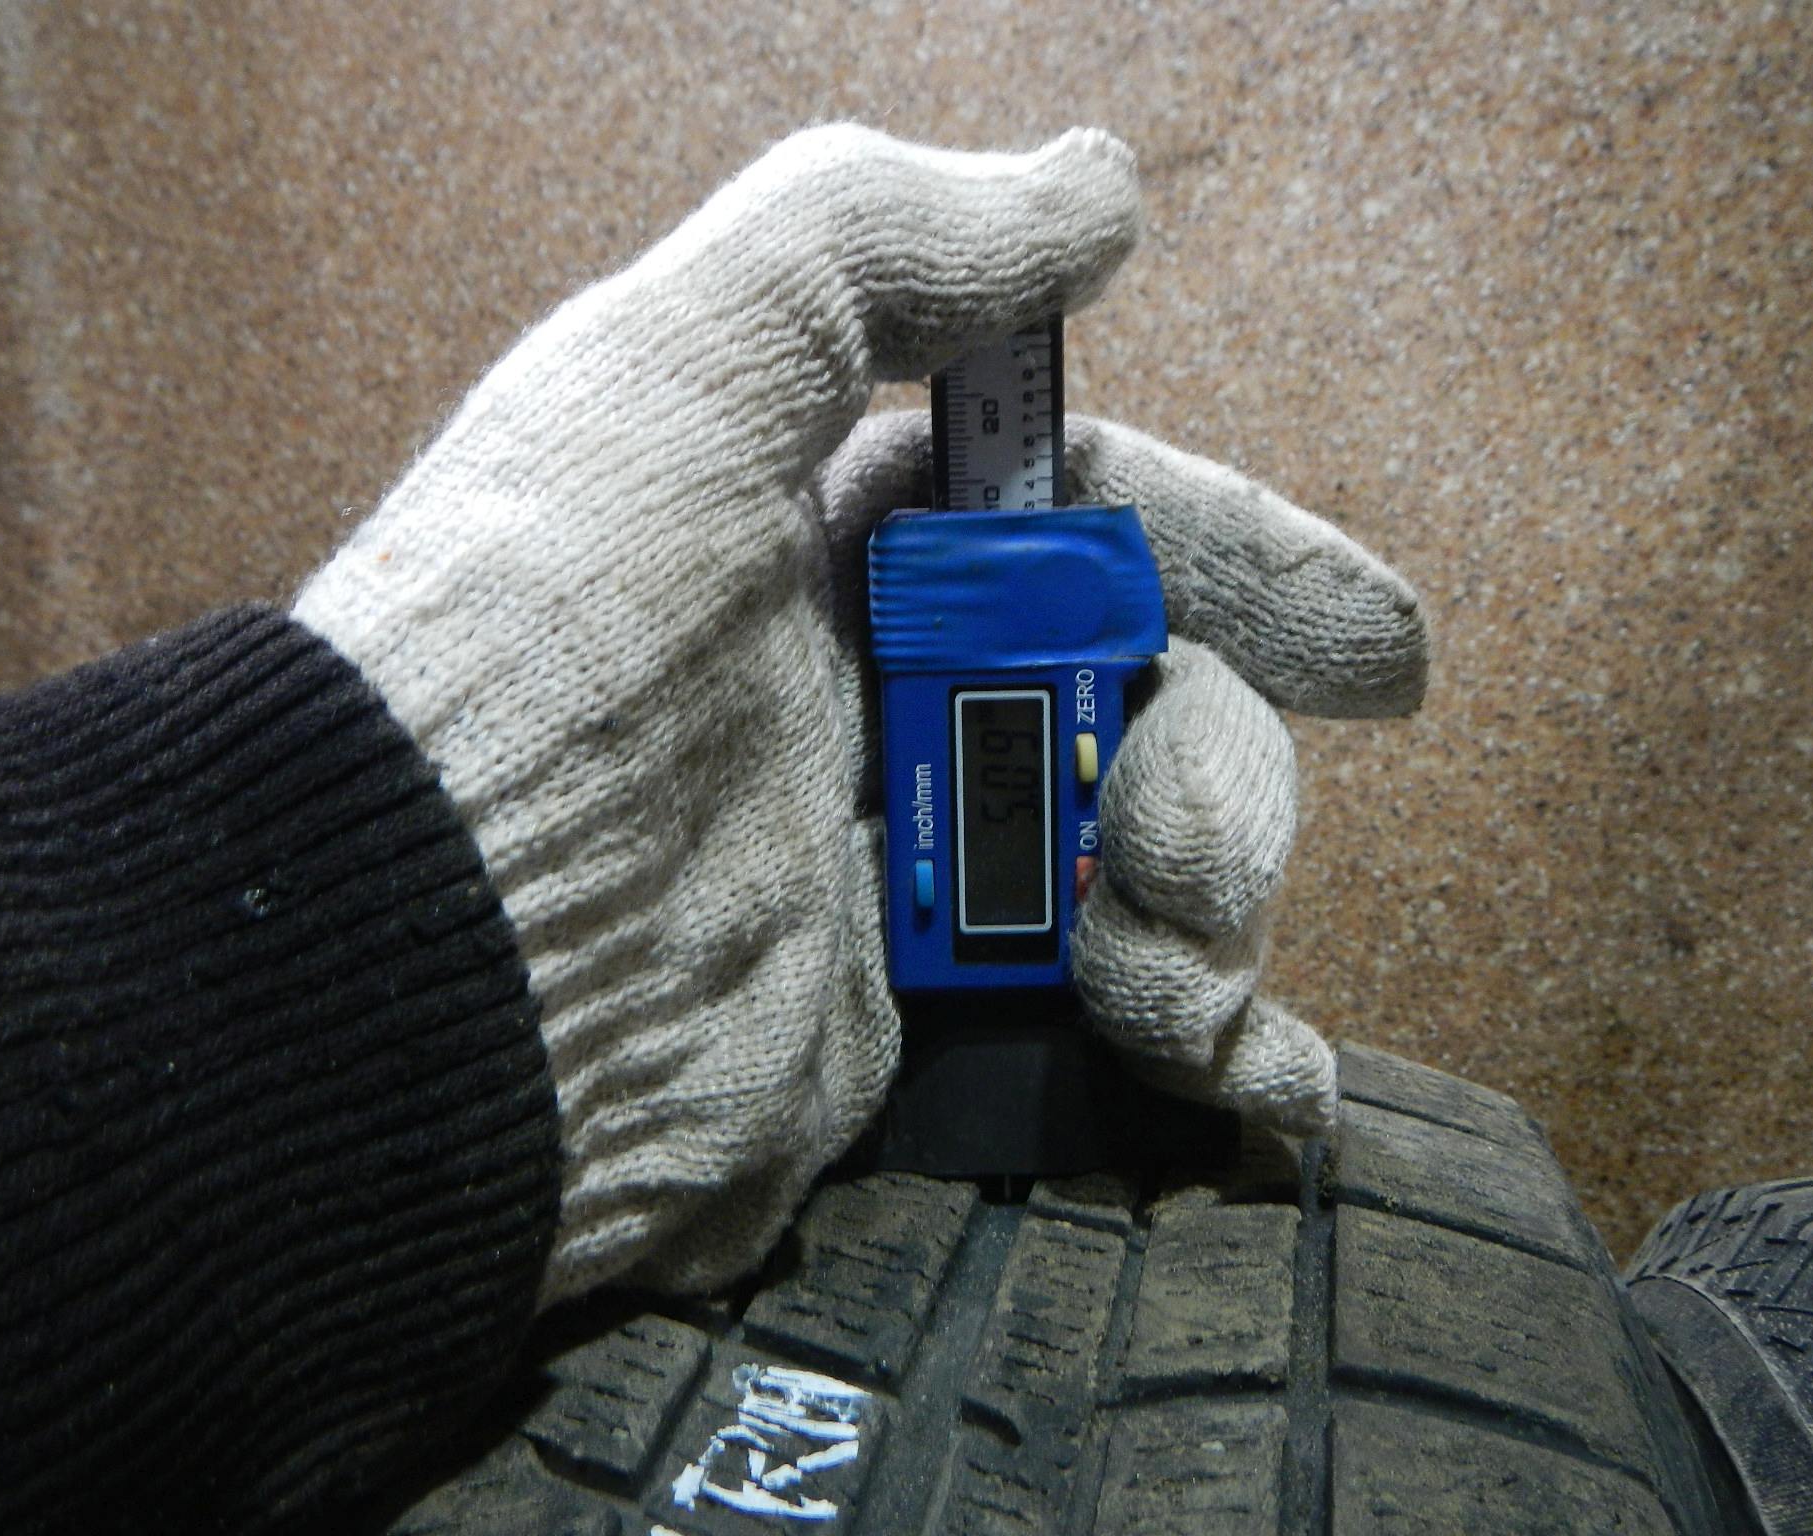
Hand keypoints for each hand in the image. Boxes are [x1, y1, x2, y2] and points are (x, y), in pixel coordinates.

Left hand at [294, 126, 1424, 1302]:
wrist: (438, 948)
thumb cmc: (552, 630)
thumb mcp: (689, 353)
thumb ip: (882, 235)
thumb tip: (1091, 186)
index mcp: (833, 536)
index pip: (1086, 521)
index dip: (1236, 559)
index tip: (1375, 644)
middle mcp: (869, 695)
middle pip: (1143, 699)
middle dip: (1223, 758)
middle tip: (1196, 831)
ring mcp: (889, 872)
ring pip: (1143, 865)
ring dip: (1205, 901)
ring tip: (1162, 953)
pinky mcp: (899, 1034)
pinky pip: (1099, 1035)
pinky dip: (1210, 1056)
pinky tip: (1259, 1079)